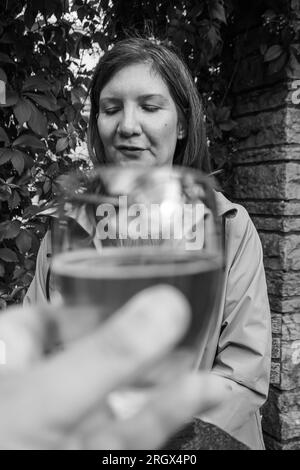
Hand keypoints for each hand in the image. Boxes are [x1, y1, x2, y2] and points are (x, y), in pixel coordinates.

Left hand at [0, 286, 228, 448]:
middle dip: (137, 342)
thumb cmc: (3, 442)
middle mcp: (37, 396)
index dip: (81, 303)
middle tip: (176, 323)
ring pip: (120, 397)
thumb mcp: (45, 400)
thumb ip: (107, 354)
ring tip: (203, 356)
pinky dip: (171, 410)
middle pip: (92, 356)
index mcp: (10, 364)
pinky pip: (136, 431)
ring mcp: (66, 431)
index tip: (124, 290)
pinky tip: (204, 389)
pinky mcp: (90, 454)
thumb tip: (167, 304)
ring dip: (164, 377)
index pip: (41, 321)